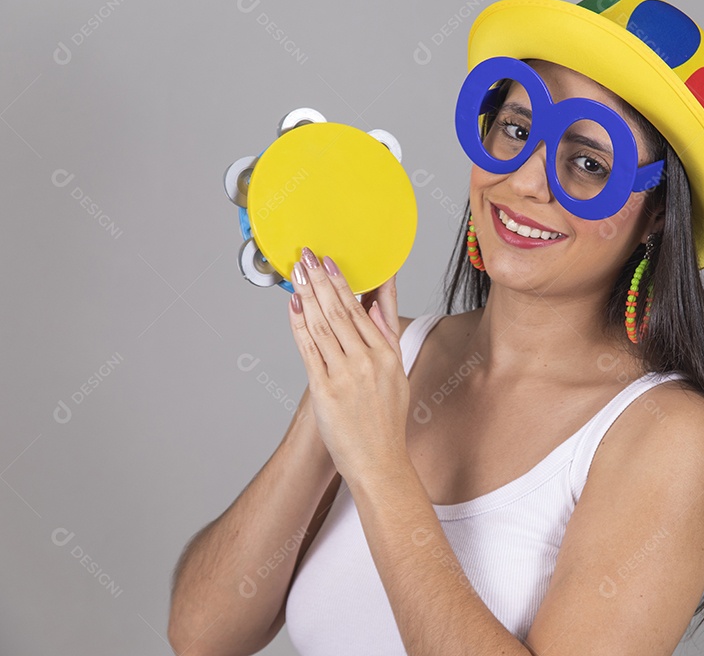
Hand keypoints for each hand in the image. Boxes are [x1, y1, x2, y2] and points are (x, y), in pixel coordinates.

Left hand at [287, 246, 407, 484]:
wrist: (378, 461)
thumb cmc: (385, 420)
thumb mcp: (396, 374)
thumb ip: (385, 337)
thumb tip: (373, 306)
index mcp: (387, 354)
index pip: (361, 310)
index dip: (343, 284)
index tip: (330, 263)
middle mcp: (368, 360)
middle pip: (339, 311)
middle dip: (321, 280)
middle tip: (307, 256)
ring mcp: (346, 374)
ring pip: (322, 325)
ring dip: (307, 295)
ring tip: (298, 273)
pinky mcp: (326, 389)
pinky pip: (309, 349)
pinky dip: (298, 325)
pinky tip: (293, 306)